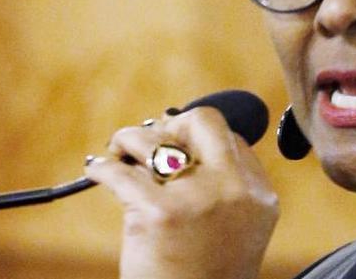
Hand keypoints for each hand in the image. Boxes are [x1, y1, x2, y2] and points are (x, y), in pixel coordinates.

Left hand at [85, 107, 278, 278]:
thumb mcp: (236, 234)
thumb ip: (225, 190)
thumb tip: (179, 137)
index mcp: (259, 198)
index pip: (233, 141)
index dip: (199, 139)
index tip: (175, 145)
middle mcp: (235, 191)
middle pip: (204, 123)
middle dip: (172, 122)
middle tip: (149, 137)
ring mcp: (198, 199)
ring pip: (155, 139)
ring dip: (128, 140)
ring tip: (117, 152)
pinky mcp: (158, 212)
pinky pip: (121, 170)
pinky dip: (101, 167)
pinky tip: (95, 172)